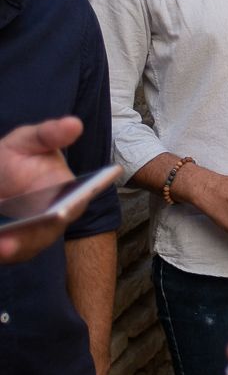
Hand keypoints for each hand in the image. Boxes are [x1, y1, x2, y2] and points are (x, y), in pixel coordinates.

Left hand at [0, 117, 84, 263]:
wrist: (0, 176)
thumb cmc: (19, 157)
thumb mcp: (29, 140)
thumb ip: (49, 134)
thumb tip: (74, 124)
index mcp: (67, 193)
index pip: (75, 203)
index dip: (69, 208)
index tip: (62, 211)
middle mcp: (53, 219)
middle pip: (45, 233)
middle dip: (30, 237)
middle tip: (12, 242)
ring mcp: (31, 236)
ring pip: (22, 247)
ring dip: (11, 248)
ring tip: (0, 246)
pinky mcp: (12, 245)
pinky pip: (6, 251)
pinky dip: (1, 248)